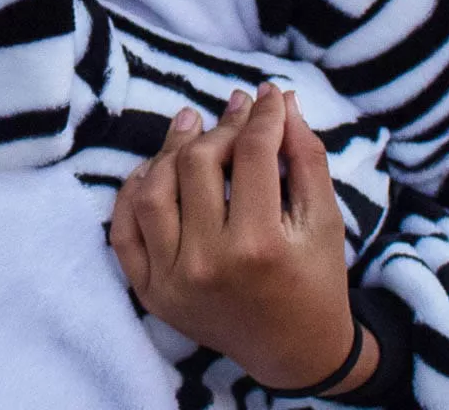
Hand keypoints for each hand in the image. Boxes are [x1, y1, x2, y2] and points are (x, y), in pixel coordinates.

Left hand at [109, 83, 377, 393]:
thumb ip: (305, 156)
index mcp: (261, 246)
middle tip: (234, 111)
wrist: (295, 352)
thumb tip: (280, 100)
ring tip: (191, 125)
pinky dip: (131, 192)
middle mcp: (209, 263)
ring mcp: (172, 281)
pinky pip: (123, 230)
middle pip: (197, 165)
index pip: (251, 155)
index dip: (261, 116)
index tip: (267, 95)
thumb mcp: (325, 219)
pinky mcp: (150, 293)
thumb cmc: (315, 279)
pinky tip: (153, 167)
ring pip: (152, 191)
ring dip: (169, 149)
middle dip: (219, 128)